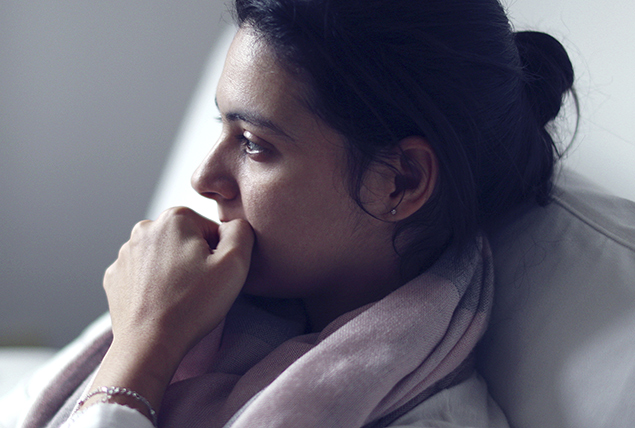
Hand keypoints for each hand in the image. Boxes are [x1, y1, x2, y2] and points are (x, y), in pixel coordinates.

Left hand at [104, 207, 253, 360]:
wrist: (149, 345)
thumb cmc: (193, 305)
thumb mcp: (235, 262)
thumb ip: (241, 232)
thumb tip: (233, 226)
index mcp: (175, 218)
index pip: (211, 230)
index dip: (219, 255)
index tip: (213, 275)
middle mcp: (145, 228)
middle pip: (186, 240)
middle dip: (195, 260)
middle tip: (198, 288)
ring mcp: (125, 253)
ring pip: (164, 257)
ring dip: (175, 272)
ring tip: (180, 298)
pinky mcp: (115, 276)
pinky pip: (143, 274)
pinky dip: (154, 285)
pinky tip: (161, 303)